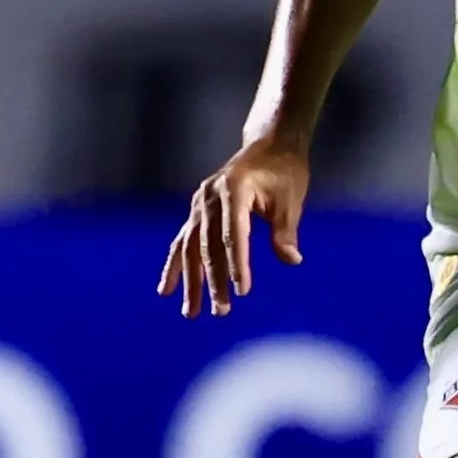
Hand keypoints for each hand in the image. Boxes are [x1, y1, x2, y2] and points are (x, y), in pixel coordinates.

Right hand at [157, 138, 309, 316]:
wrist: (269, 144)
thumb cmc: (284, 172)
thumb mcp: (291, 199)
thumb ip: (286, 230)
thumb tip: (291, 260)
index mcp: (234, 189)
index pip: (233, 233)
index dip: (237, 263)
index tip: (243, 291)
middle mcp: (210, 196)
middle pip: (209, 245)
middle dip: (214, 281)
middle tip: (222, 311)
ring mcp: (199, 203)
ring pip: (191, 247)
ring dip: (190, 281)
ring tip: (190, 312)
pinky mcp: (197, 210)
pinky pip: (182, 241)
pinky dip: (174, 265)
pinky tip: (166, 290)